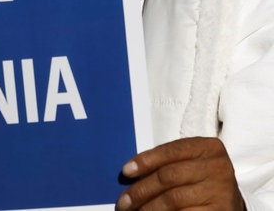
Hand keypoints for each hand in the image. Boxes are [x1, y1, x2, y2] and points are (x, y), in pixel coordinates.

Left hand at [116, 137, 244, 209]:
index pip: (170, 151)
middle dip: (141, 190)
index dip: (145, 161)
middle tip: (123, 203)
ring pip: (173, 199)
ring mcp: (221, 190)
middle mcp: (218, 167)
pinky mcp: (221, 210)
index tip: (125, 172)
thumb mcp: (187, 163)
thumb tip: (129, 173)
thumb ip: (164, 163)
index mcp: (208, 147)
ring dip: (149, 207)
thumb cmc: (199, 180)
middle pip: (168, 176)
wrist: (228, 202)